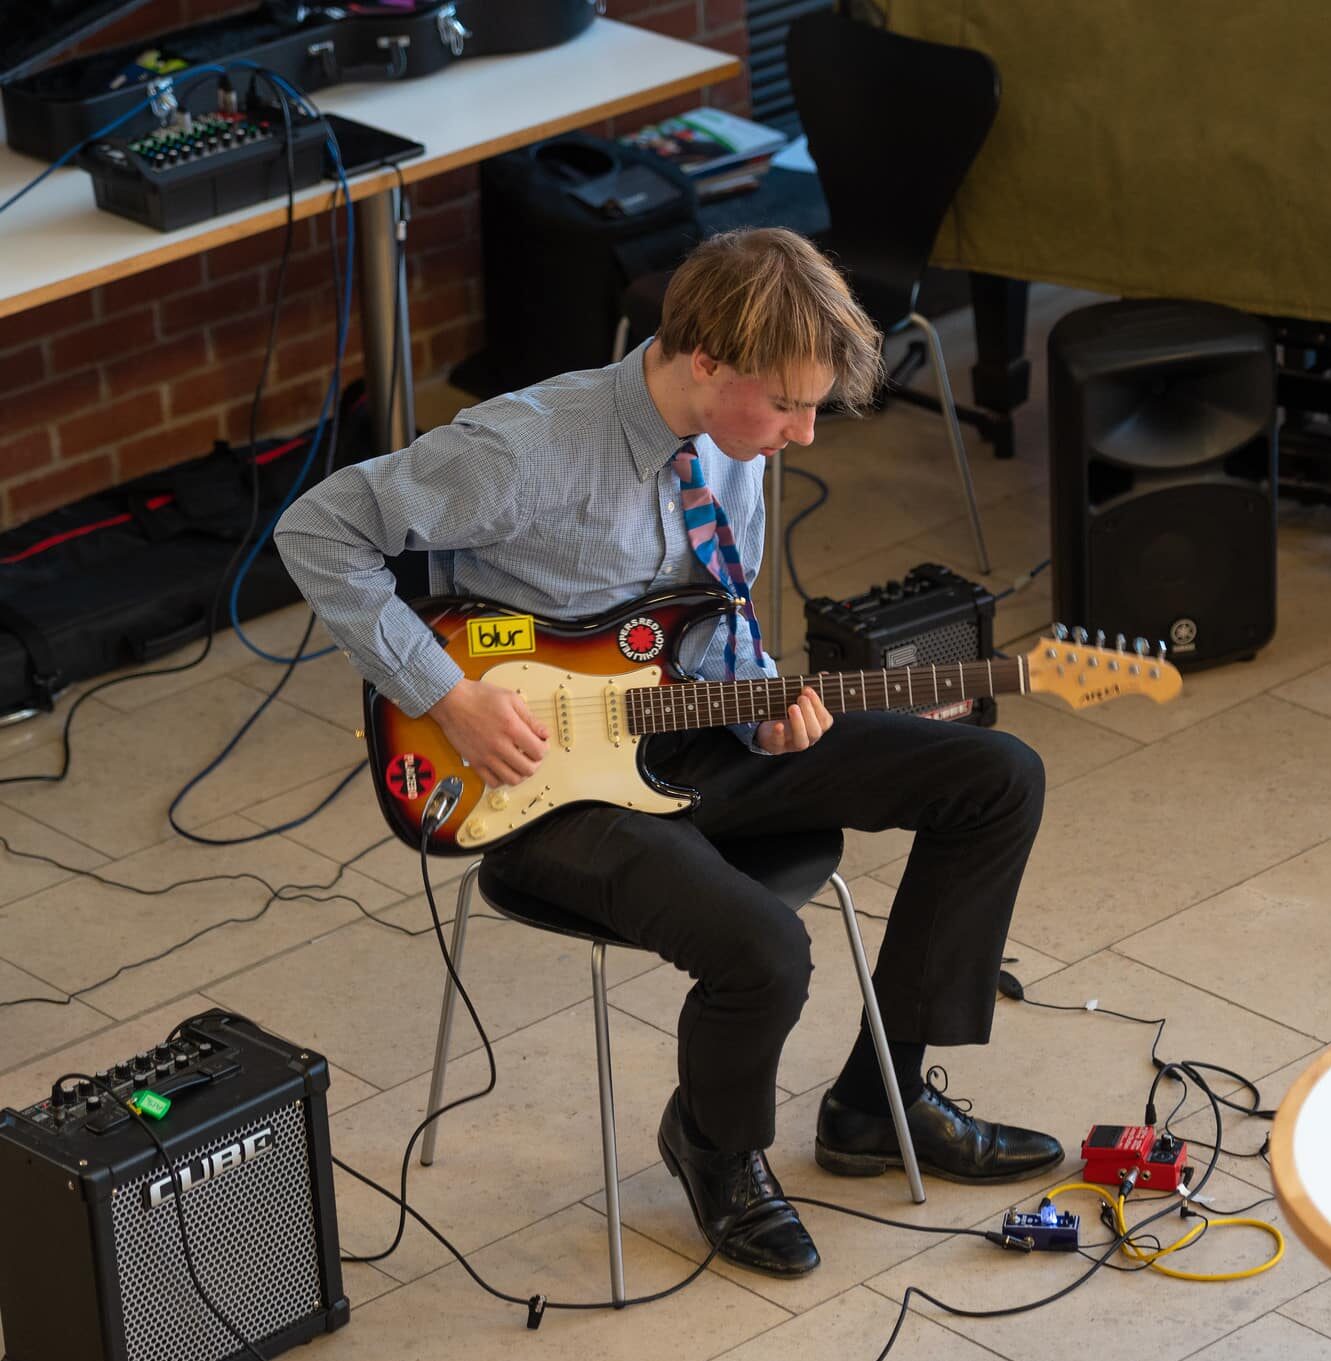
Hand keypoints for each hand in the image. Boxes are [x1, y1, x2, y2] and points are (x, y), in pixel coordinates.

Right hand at [429, 678, 548, 787]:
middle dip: (535, 763)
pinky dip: (502, 780)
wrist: (451, 701)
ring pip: (512, 780)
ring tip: (519, 763)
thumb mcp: (511, 699)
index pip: (538, 751)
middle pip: (528, 769)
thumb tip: (545, 733)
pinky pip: (492, 782)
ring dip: (521, 774)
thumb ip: (530, 718)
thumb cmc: (478, 697)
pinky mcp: (475, 762)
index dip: (544, 748)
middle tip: (532, 755)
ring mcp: (486, 756)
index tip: (541, 743)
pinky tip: (503, 768)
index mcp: (511, 728)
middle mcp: (499, 745)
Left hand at [754, 685, 833, 754]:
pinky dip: (779, 734)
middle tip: (801, 697)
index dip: (818, 705)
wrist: (767, 728)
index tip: (808, 690)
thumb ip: (811, 689)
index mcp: (817, 726)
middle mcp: (808, 738)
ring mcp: (792, 744)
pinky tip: (778, 724)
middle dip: (809, 713)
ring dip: (798, 723)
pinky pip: (779, 744)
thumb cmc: (787, 712)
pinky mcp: (776, 746)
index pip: (825, 720)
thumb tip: (824, 674)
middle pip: (815, 731)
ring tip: (792, 707)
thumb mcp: (799, 700)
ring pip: (801, 742)